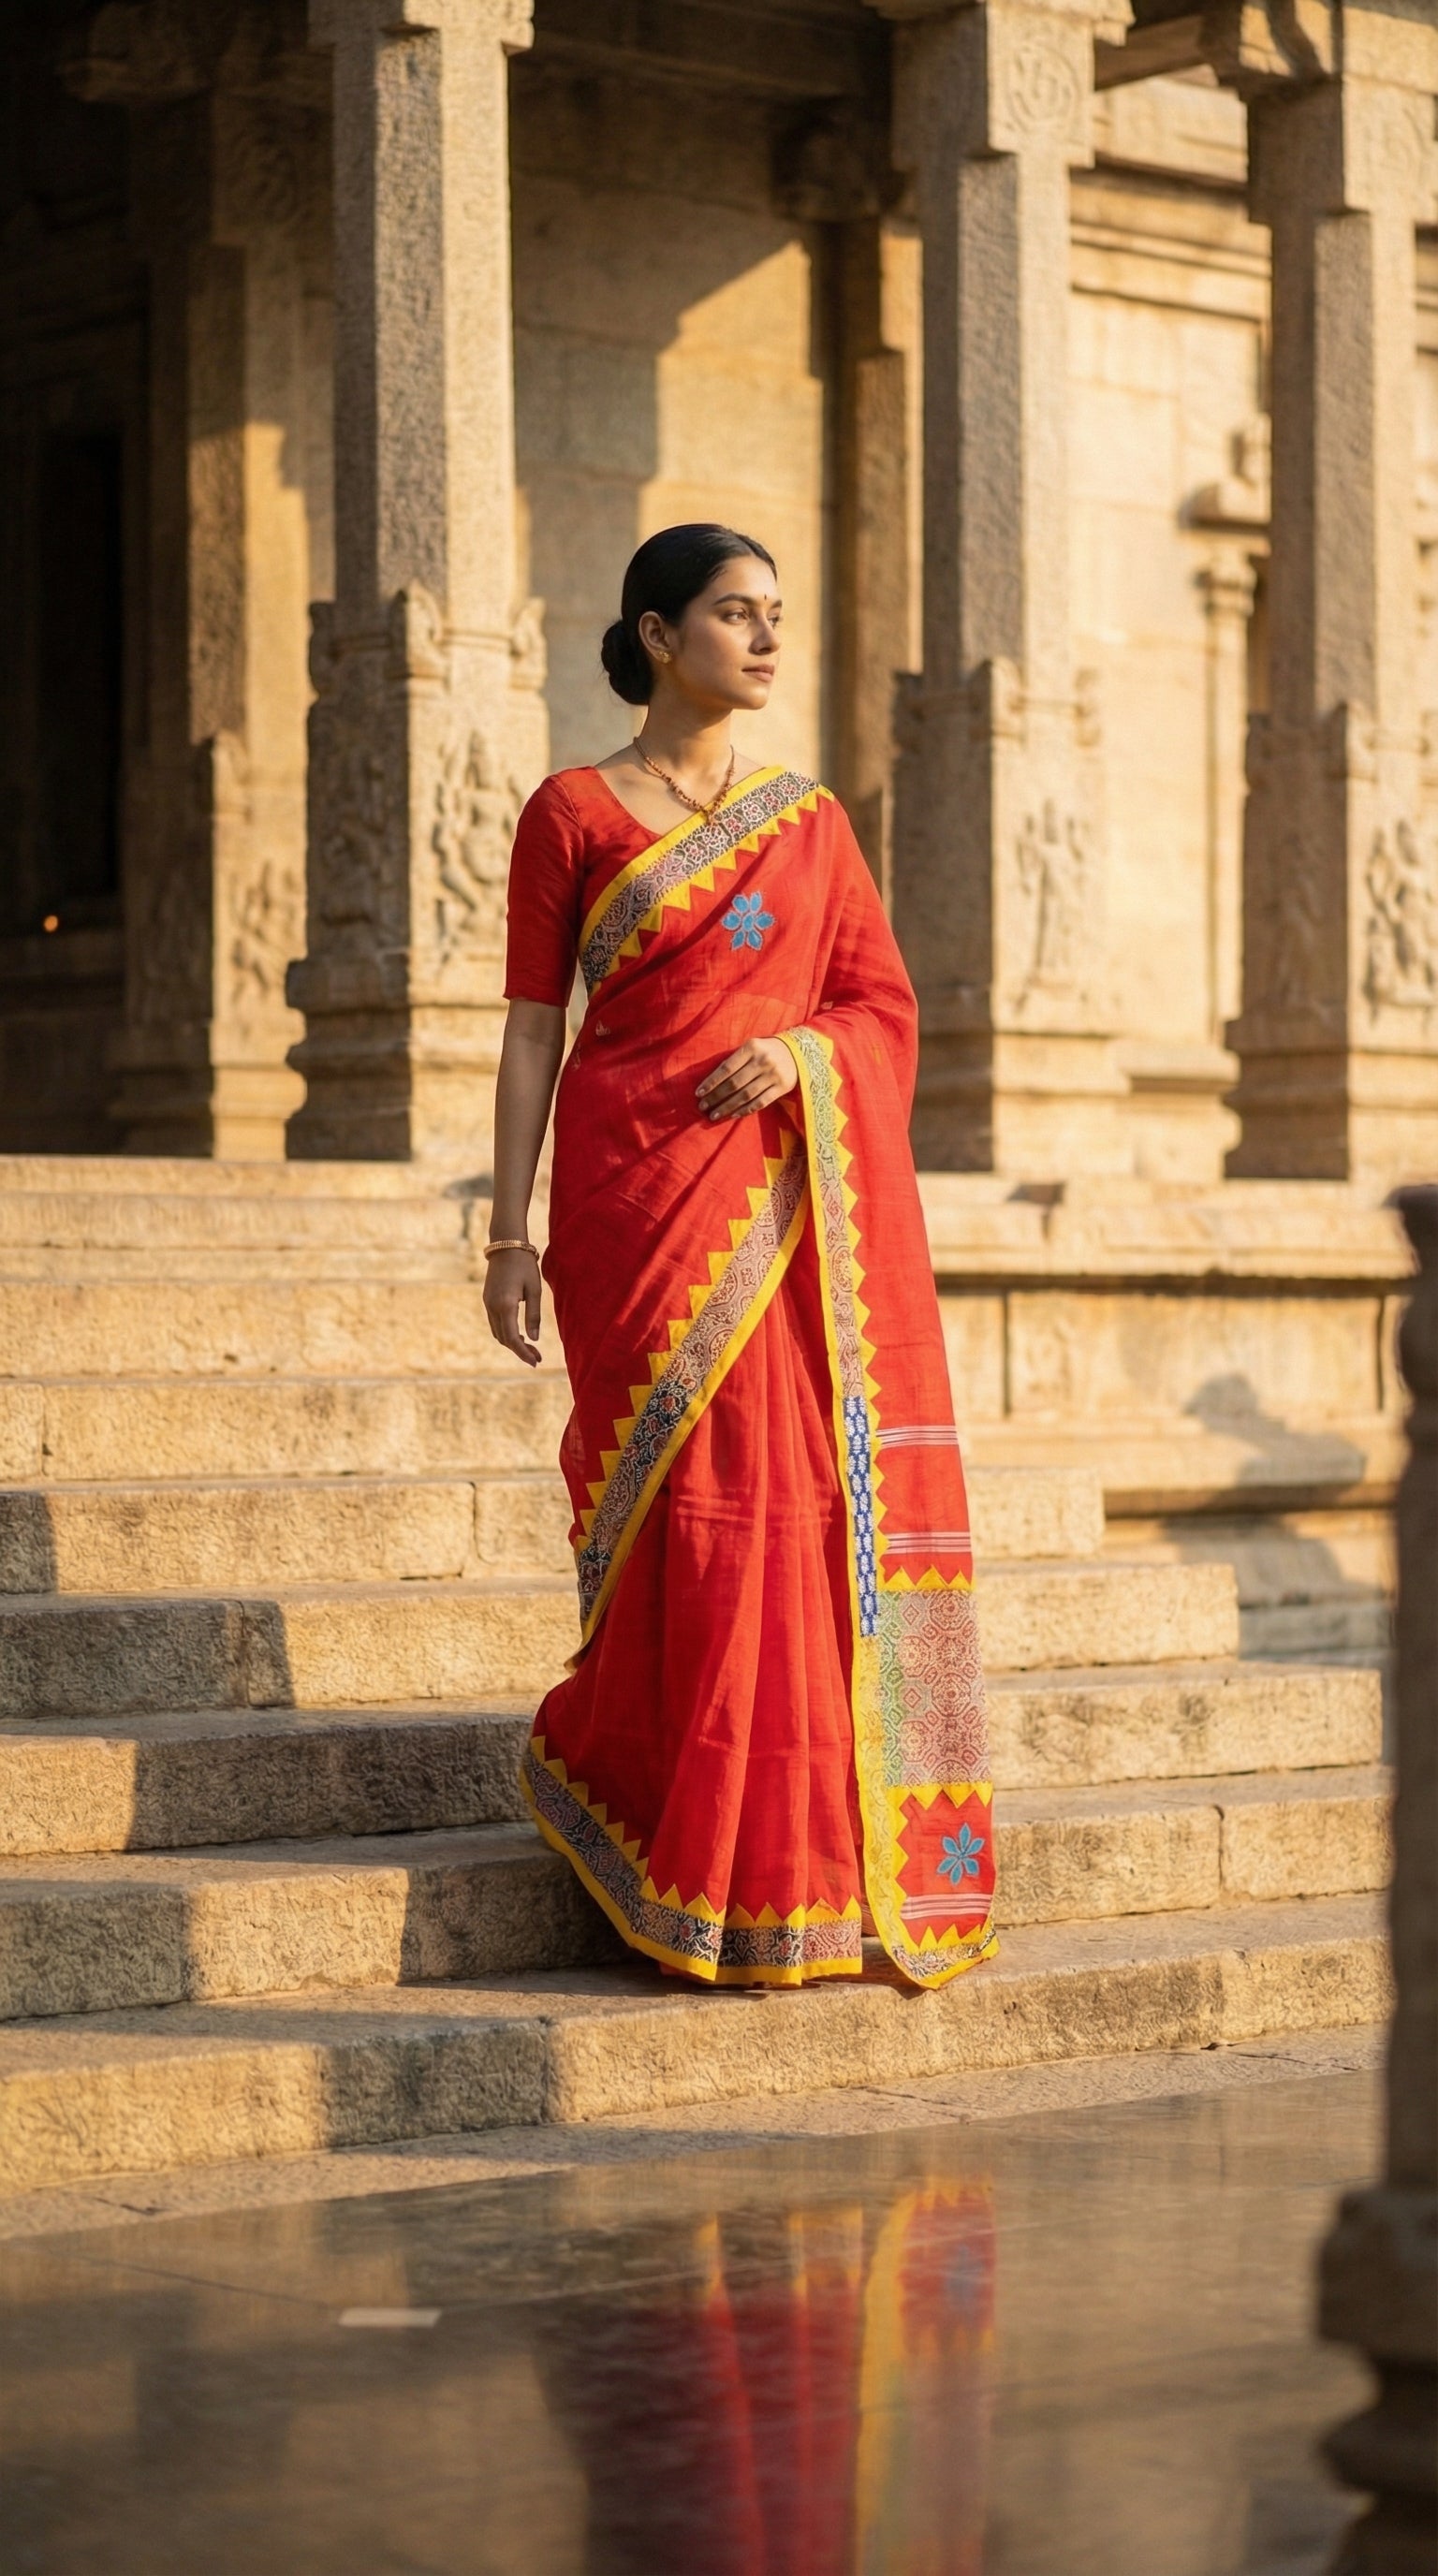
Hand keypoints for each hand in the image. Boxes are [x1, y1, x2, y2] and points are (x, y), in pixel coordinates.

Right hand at [484, 1248, 543, 1366]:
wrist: (506, 1244)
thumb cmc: (525, 1265)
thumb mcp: (535, 1290)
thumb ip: (534, 1316)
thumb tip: (534, 1339)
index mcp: (505, 1305)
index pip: (512, 1338)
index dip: (523, 1353)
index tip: (535, 1362)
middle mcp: (492, 1306)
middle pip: (504, 1339)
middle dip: (520, 1350)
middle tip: (537, 1357)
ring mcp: (487, 1303)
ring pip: (498, 1333)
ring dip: (512, 1342)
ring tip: (531, 1347)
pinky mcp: (487, 1299)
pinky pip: (495, 1323)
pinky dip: (506, 1332)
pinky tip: (519, 1333)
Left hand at [696, 1037, 798, 1122]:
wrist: (798, 1053)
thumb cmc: (766, 1050)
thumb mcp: (752, 1047)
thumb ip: (735, 1060)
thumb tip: (711, 1082)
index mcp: (752, 1047)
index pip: (726, 1068)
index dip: (711, 1082)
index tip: (699, 1093)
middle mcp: (763, 1061)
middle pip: (734, 1083)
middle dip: (716, 1097)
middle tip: (702, 1107)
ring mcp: (773, 1075)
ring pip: (745, 1095)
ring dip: (727, 1107)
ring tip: (714, 1115)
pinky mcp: (782, 1087)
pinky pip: (760, 1102)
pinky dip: (745, 1110)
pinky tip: (733, 1115)